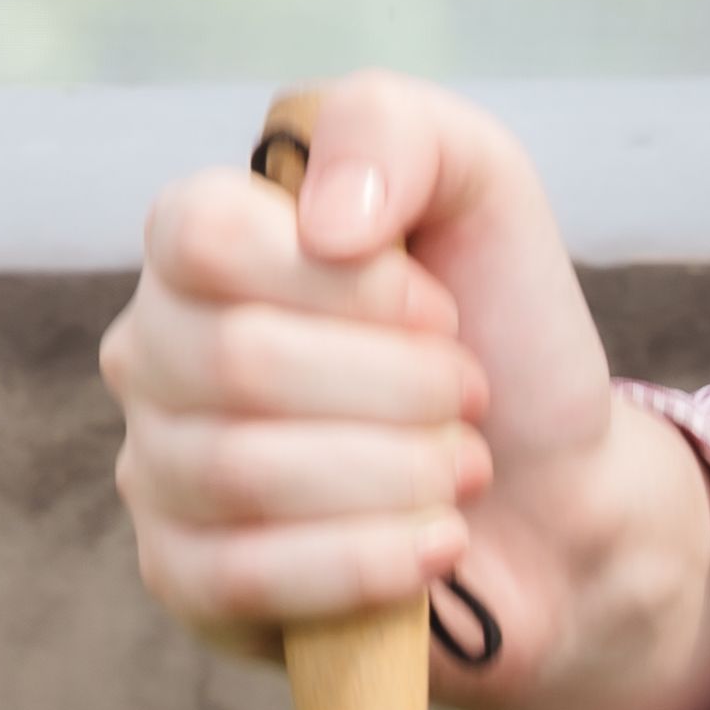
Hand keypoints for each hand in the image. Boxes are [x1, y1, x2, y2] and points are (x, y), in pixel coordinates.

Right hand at [97, 68, 709, 709]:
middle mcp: (156, 348)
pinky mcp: (182, 577)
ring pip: (242, 473)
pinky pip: (239, 576)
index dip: (343, 282)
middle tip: (468, 397)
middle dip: (398, 387)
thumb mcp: (480, 183)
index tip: (437, 309)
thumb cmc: (498, 328)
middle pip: (238, 362)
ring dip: (397, 473)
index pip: (203, 236)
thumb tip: (326, 223)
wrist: (552, 489)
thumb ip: (394, 132)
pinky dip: (363, 561)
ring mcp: (158, 466)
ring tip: (462, 468)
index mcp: (203, 242)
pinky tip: (433, 546)